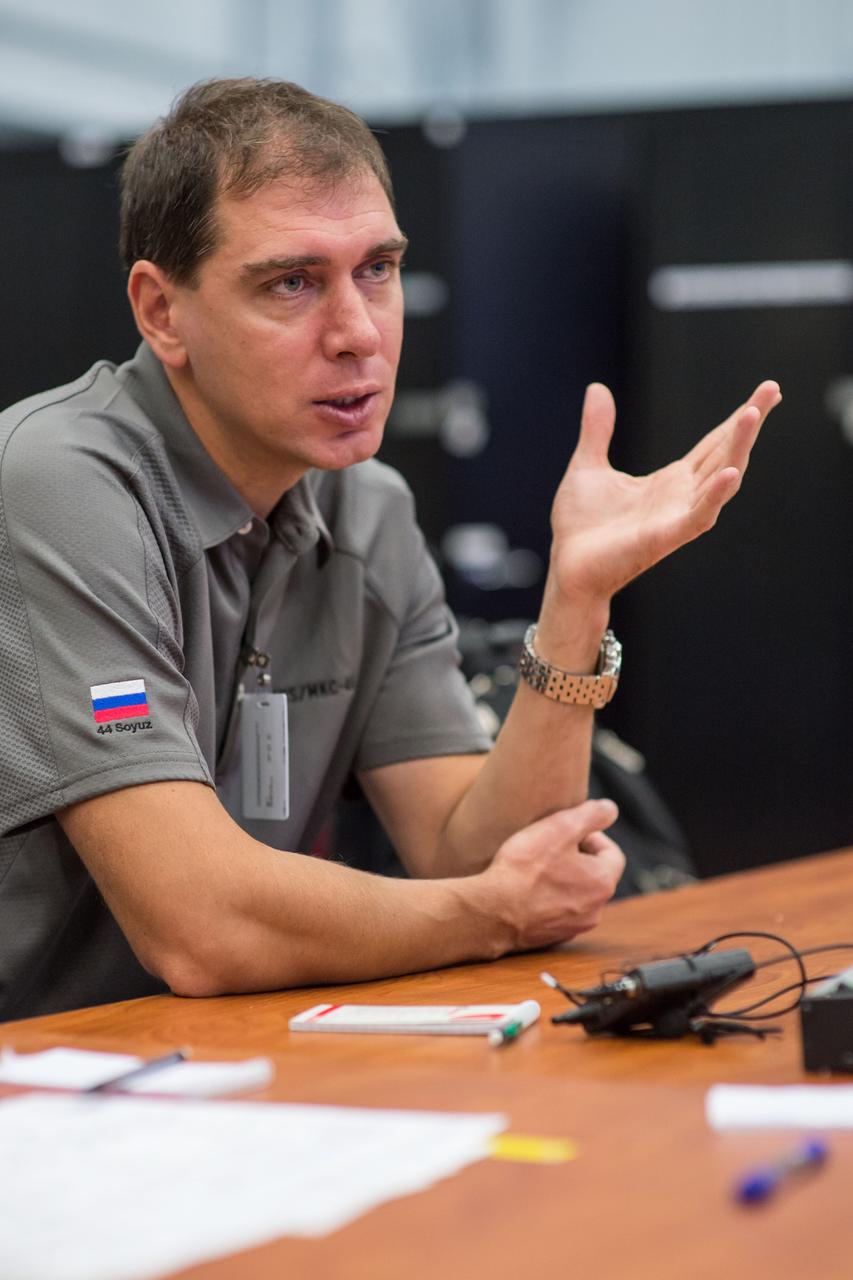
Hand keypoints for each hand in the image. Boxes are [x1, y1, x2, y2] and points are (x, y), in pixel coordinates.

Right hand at [483, 799, 624, 949]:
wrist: (491, 912)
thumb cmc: (524, 868)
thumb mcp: (560, 827)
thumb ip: (592, 814)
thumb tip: (610, 809)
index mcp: (603, 882)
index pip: (612, 853)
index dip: (592, 836)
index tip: (567, 831)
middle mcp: (595, 910)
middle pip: (595, 874)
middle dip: (577, 857)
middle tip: (550, 845)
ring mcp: (574, 927)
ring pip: (577, 894)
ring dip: (563, 878)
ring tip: (536, 866)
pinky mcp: (552, 937)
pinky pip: (558, 912)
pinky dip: (548, 899)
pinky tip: (526, 889)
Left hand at [548, 380, 781, 608]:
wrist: (568, 568)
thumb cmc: (581, 526)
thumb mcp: (588, 466)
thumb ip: (598, 429)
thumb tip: (597, 388)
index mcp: (671, 481)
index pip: (714, 443)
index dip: (738, 418)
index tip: (766, 391)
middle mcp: (682, 496)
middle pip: (726, 452)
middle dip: (749, 421)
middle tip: (772, 388)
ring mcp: (678, 516)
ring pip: (720, 477)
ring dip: (738, 447)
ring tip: (753, 415)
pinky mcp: (666, 536)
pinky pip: (699, 515)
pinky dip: (716, 495)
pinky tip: (731, 473)